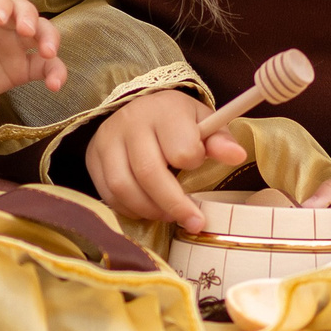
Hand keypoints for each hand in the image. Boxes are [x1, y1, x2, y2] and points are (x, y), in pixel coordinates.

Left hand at [0, 0, 65, 121]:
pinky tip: (55, 84)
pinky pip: (45, 67)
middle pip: (25, 10)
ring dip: (50, 39)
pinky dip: (55, 72)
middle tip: (25, 31)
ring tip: (48, 53)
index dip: (0, 3)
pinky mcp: (22, 69)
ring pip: (43, 33)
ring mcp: (15, 45)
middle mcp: (3, 23)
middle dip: (29, 18)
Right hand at [86, 90, 245, 232]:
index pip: (181, 149)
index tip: (199, 164)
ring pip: (124, 187)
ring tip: (168, 215)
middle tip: (194, 222)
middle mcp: (131, 122)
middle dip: (174, 204)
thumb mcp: (202, 122)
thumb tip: (237, 156)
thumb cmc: (176, 120)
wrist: (138, 108)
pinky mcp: (92, 156)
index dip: (194, 163)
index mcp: (164, 110)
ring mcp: (107, 139)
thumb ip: (219, 140)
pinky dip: (129, 209)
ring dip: (150, 210)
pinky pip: (108, 194)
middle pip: (149, 172)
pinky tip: (146, 208)